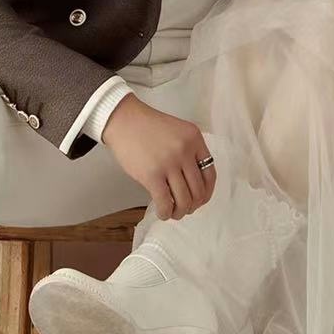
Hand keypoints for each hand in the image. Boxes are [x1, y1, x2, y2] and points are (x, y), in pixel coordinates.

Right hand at [100, 96, 215, 219]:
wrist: (123, 120)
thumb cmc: (148, 127)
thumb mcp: (178, 132)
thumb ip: (189, 152)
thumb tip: (192, 184)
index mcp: (195, 139)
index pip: (210, 174)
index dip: (207, 192)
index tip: (200, 200)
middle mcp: (186, 151)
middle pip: (198, 191)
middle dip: (193, 206)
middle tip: (184, 209)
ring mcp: (169, 163)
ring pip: (184, 200)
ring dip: (180, 212)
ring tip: (173, 213)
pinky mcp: (152, 175)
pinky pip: (165, 202)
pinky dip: (166, 213)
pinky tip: (162, 213)